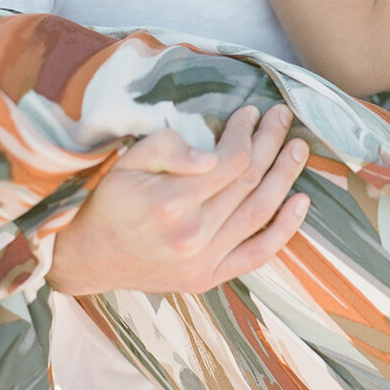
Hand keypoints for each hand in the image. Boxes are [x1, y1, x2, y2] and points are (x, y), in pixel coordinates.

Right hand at [45, 104, 309, 294]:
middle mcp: (193, 235)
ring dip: (284, 177)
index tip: (250, 112)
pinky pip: (258, 254)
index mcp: (172, 202)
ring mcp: (204, 261)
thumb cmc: (107, 200)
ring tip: (298, 149)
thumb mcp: (126, 162)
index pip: (231, 161)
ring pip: (260, 213)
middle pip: (250, 183)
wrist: (88, 255)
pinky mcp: (208, 277)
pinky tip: (301, 203)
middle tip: (283, 118)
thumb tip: (211, 152)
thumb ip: (167, 149)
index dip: (246, 133)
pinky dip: (284, 229)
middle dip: (272, 144)